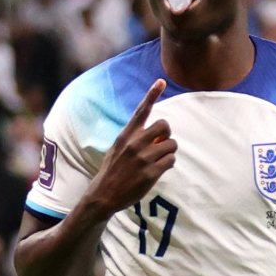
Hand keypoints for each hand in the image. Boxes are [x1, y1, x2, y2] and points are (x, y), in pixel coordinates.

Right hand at [84, 79, 176, 219]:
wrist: (103, 195)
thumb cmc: (113, 170)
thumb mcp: (117, 148)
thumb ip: (134, 138)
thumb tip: (156, 135)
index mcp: (126, 135)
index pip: (141, 110)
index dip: (152, 94)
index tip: (161, 81)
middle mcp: (135, 143)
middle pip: (165, 125)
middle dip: (167, 134)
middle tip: (161, 144)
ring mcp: (143, 158)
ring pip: (171, 145)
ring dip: (168, 152)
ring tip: (158, 160)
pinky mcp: (150, 173)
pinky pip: (171, 160)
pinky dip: (169, 163)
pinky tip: (160, 169)